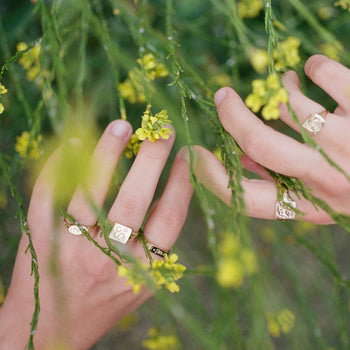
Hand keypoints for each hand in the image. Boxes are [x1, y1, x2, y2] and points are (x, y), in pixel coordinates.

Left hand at [0, 120, 192, 348]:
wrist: (50, 328)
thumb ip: (157, 246)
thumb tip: (172, 191)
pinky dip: (58, 167)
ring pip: (89, 193)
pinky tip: (73, 145)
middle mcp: (108, 260)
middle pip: (133, 201)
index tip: (188, 154)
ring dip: (107, 155)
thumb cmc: (104, 303)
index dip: (181, 181)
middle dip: (152, 160)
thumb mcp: (142, 284)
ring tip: (121, 126)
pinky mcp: (40, 241)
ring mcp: (71, 250)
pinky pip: (47, 196)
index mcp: (142, 272)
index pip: (169, 218)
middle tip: (162, 131)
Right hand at [192, 55, 349, 223]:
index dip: (212, 179)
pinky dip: (315, 68)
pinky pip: (328, 77)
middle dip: (232, 116)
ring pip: (292, 106)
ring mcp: (349, 144)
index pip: (247, 200)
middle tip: (221, 95)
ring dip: (282, 89)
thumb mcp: (317, 196)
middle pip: (260, 145)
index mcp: (310, 205)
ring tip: (287, 83)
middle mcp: (327, 179)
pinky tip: (312, 68)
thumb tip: (241, 156)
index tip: (194, 154)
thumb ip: (275, 180)